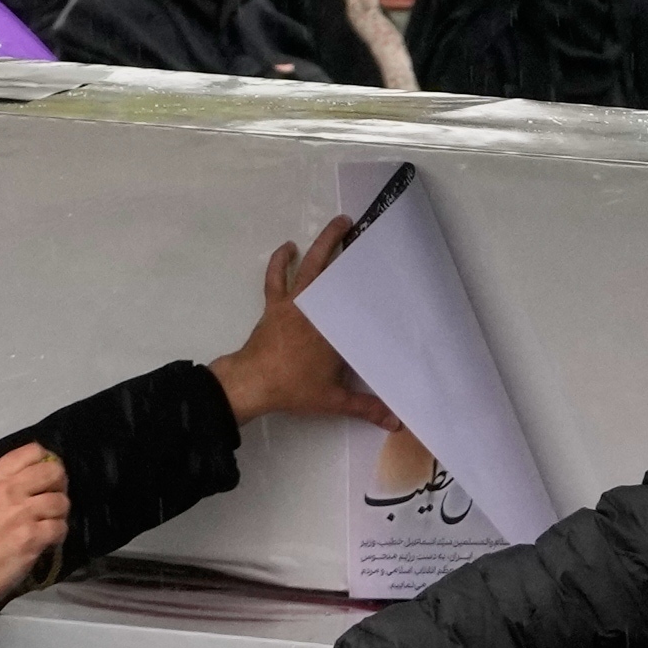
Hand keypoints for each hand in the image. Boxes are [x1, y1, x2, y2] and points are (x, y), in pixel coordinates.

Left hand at [209, 216, 388, 430]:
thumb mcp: (332, 400)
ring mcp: (293, 302)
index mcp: (333, 328)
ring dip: (323, 243)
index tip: (392, 270)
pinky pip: (277, 276)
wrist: (252, 383)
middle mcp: (316, 307)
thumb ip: (365, 407)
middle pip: (336, 272)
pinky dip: (281, 260)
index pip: (360, 304)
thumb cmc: (293, 388)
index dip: (376, 287)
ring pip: (309, 265)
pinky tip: (288, 247)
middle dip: (351, 248)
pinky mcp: (275, 303)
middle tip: (366, 228)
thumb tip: (396, 422)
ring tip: (338, 225)